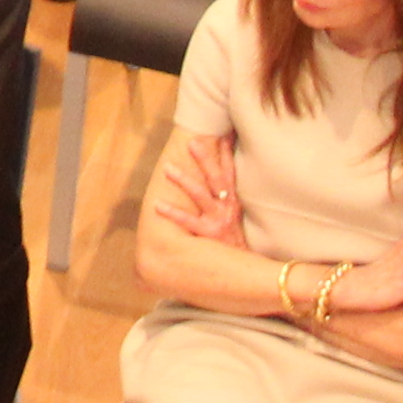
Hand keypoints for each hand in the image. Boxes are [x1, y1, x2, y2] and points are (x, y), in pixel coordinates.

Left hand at [154, 128, 243, 246]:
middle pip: (217, 177)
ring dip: (184, 180)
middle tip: (192, 142)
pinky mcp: (208, 234)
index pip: (230, 172)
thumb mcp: (234, 218)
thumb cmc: (234, 242)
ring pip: (201, 195)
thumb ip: (225, 200)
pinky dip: (173, 213)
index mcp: (232, 201)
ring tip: (167, 168)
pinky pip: (188, 222)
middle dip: (205, 159)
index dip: (226, 152)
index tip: (222, 132)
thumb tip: (217, 185)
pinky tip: (158, 205)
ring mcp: (218, 220)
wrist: (244, 269)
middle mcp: (227, 207)